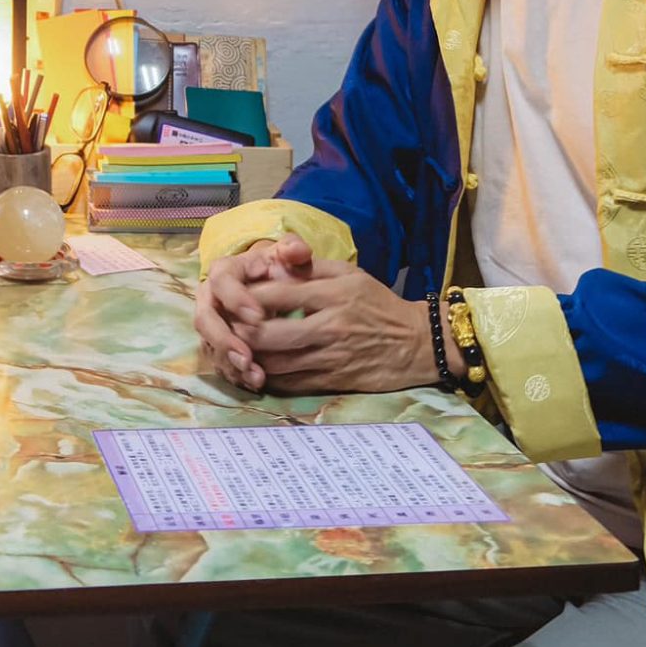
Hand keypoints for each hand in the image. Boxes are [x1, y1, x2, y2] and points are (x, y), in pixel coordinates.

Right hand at [194, 235, 314, 387]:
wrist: (266, 284)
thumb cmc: (276, 267)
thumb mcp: (285, 254)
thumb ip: (292, 250)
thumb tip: (298, 251)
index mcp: (223, 271)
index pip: (221, 282)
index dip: (236, 299)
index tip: (258, 316)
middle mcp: (209, 298)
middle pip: (205, 319)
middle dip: (225, 340)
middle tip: (247, 357)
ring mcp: (211, 324)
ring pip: (210, 346)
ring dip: (230, 363)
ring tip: (256, 376)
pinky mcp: (216, 345)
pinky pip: (219, 362)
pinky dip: (236, 374)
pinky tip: (256, 383)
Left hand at [242, 261, 434, 394]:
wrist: (418, 344)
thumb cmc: (379, 304)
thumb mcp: (350, 274)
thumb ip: (310, 268)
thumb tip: (272, 264)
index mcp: (333, 294)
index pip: (278, 294)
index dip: (247, 295)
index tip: (232, 294)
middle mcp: (330, 326)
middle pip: (269, 332)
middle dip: (240, 329)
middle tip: (227, 324)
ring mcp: (331, 357)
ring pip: (275, 361)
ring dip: (250, 355)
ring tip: (236, 345)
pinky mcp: (333, 381)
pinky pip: (291, 382)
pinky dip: (268, 376)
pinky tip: (257, 366)